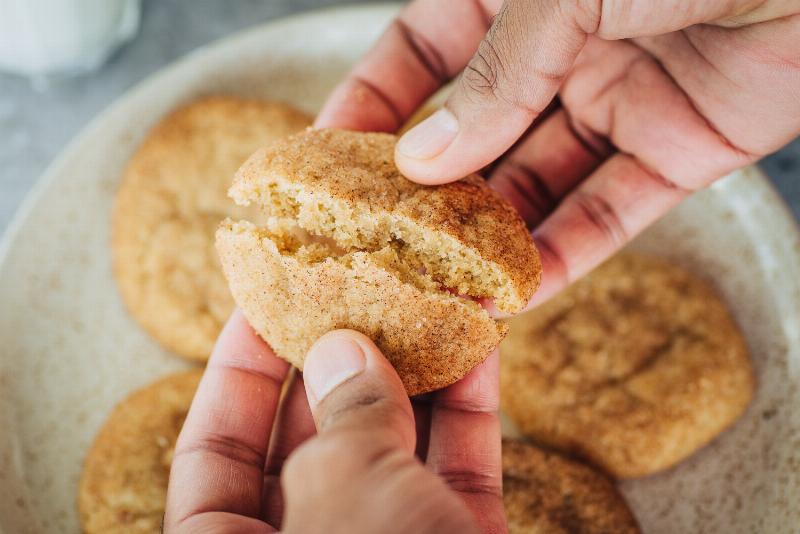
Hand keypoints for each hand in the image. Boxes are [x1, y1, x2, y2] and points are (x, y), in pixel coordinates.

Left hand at [164, 310, 504, 532]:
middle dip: (337, 357)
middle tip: (358, 284)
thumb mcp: (353, 513)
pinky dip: (468, 409)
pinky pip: (456, 469)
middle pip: (309, 438)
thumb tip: (341, 351)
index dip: (238, 369)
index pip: (214, 452)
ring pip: (394, 447)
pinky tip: (478, 346)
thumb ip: (344, 428)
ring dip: (415, 371)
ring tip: (424, 299)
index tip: (267, 297)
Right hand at [316, 0, 799, 306]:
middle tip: (385, 242)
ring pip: (538, 180)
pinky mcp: (678, 148)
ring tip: (449, 285)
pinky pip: (612, 209)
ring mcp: (617, 98)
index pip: (423, 50)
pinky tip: (526, 291)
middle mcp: (562, 48)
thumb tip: (421, 155)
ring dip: (496, 234)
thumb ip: (497, 73)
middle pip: (476, 129)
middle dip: (431, 186)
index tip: (327, 155)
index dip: (371, 100)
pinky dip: (571, 250)